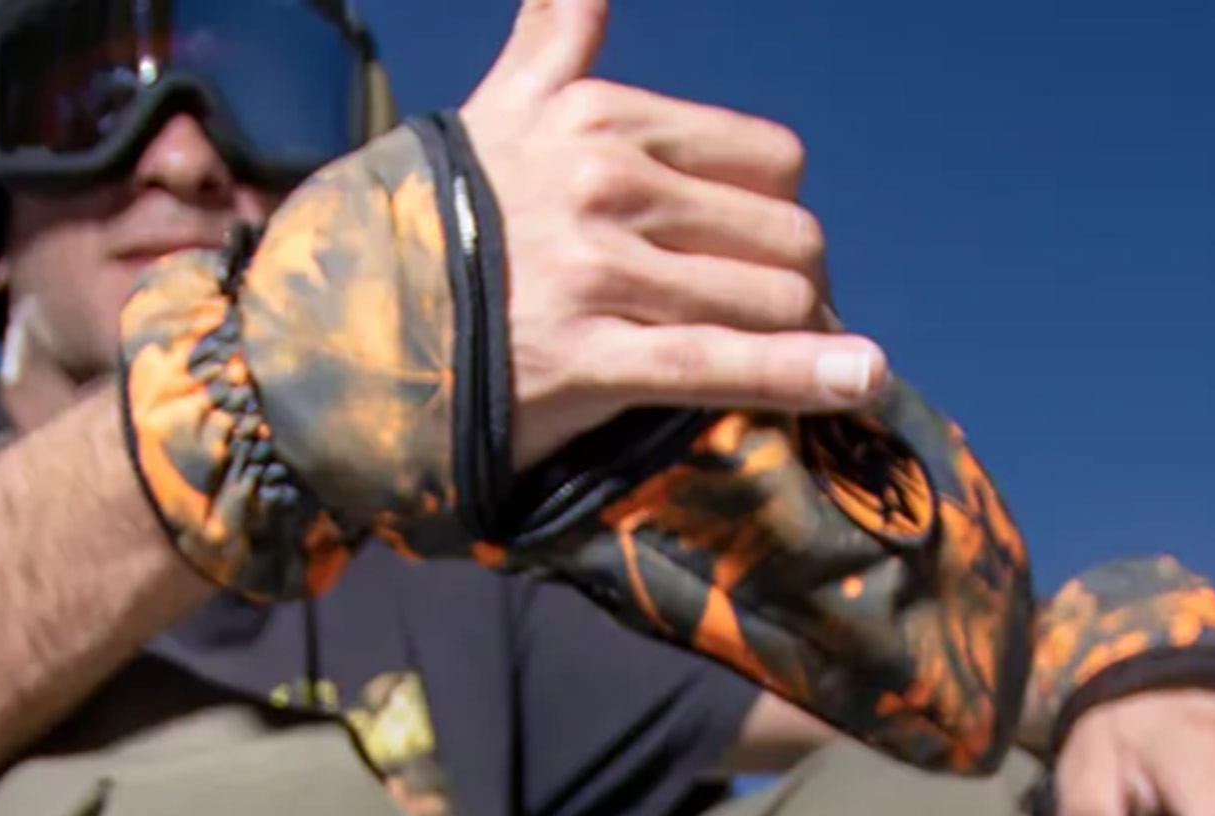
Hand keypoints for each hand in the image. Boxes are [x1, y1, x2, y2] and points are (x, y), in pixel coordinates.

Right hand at [461, 0, 888, 466]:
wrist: (353, 327)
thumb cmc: (447, 223)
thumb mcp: (504, 107)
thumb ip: (556, 35)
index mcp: (603, 119)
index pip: (766, 160)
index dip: (783, 216)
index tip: (771, 256)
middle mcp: (609, 183)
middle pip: (784, 234)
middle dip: (804, 285)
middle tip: (791, 325)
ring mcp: (602, 272)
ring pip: (768, 297)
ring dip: (808, 338)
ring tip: (818, 364)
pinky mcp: (593, 357)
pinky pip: (723, 364)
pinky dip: (804, 376)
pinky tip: (860, 381)